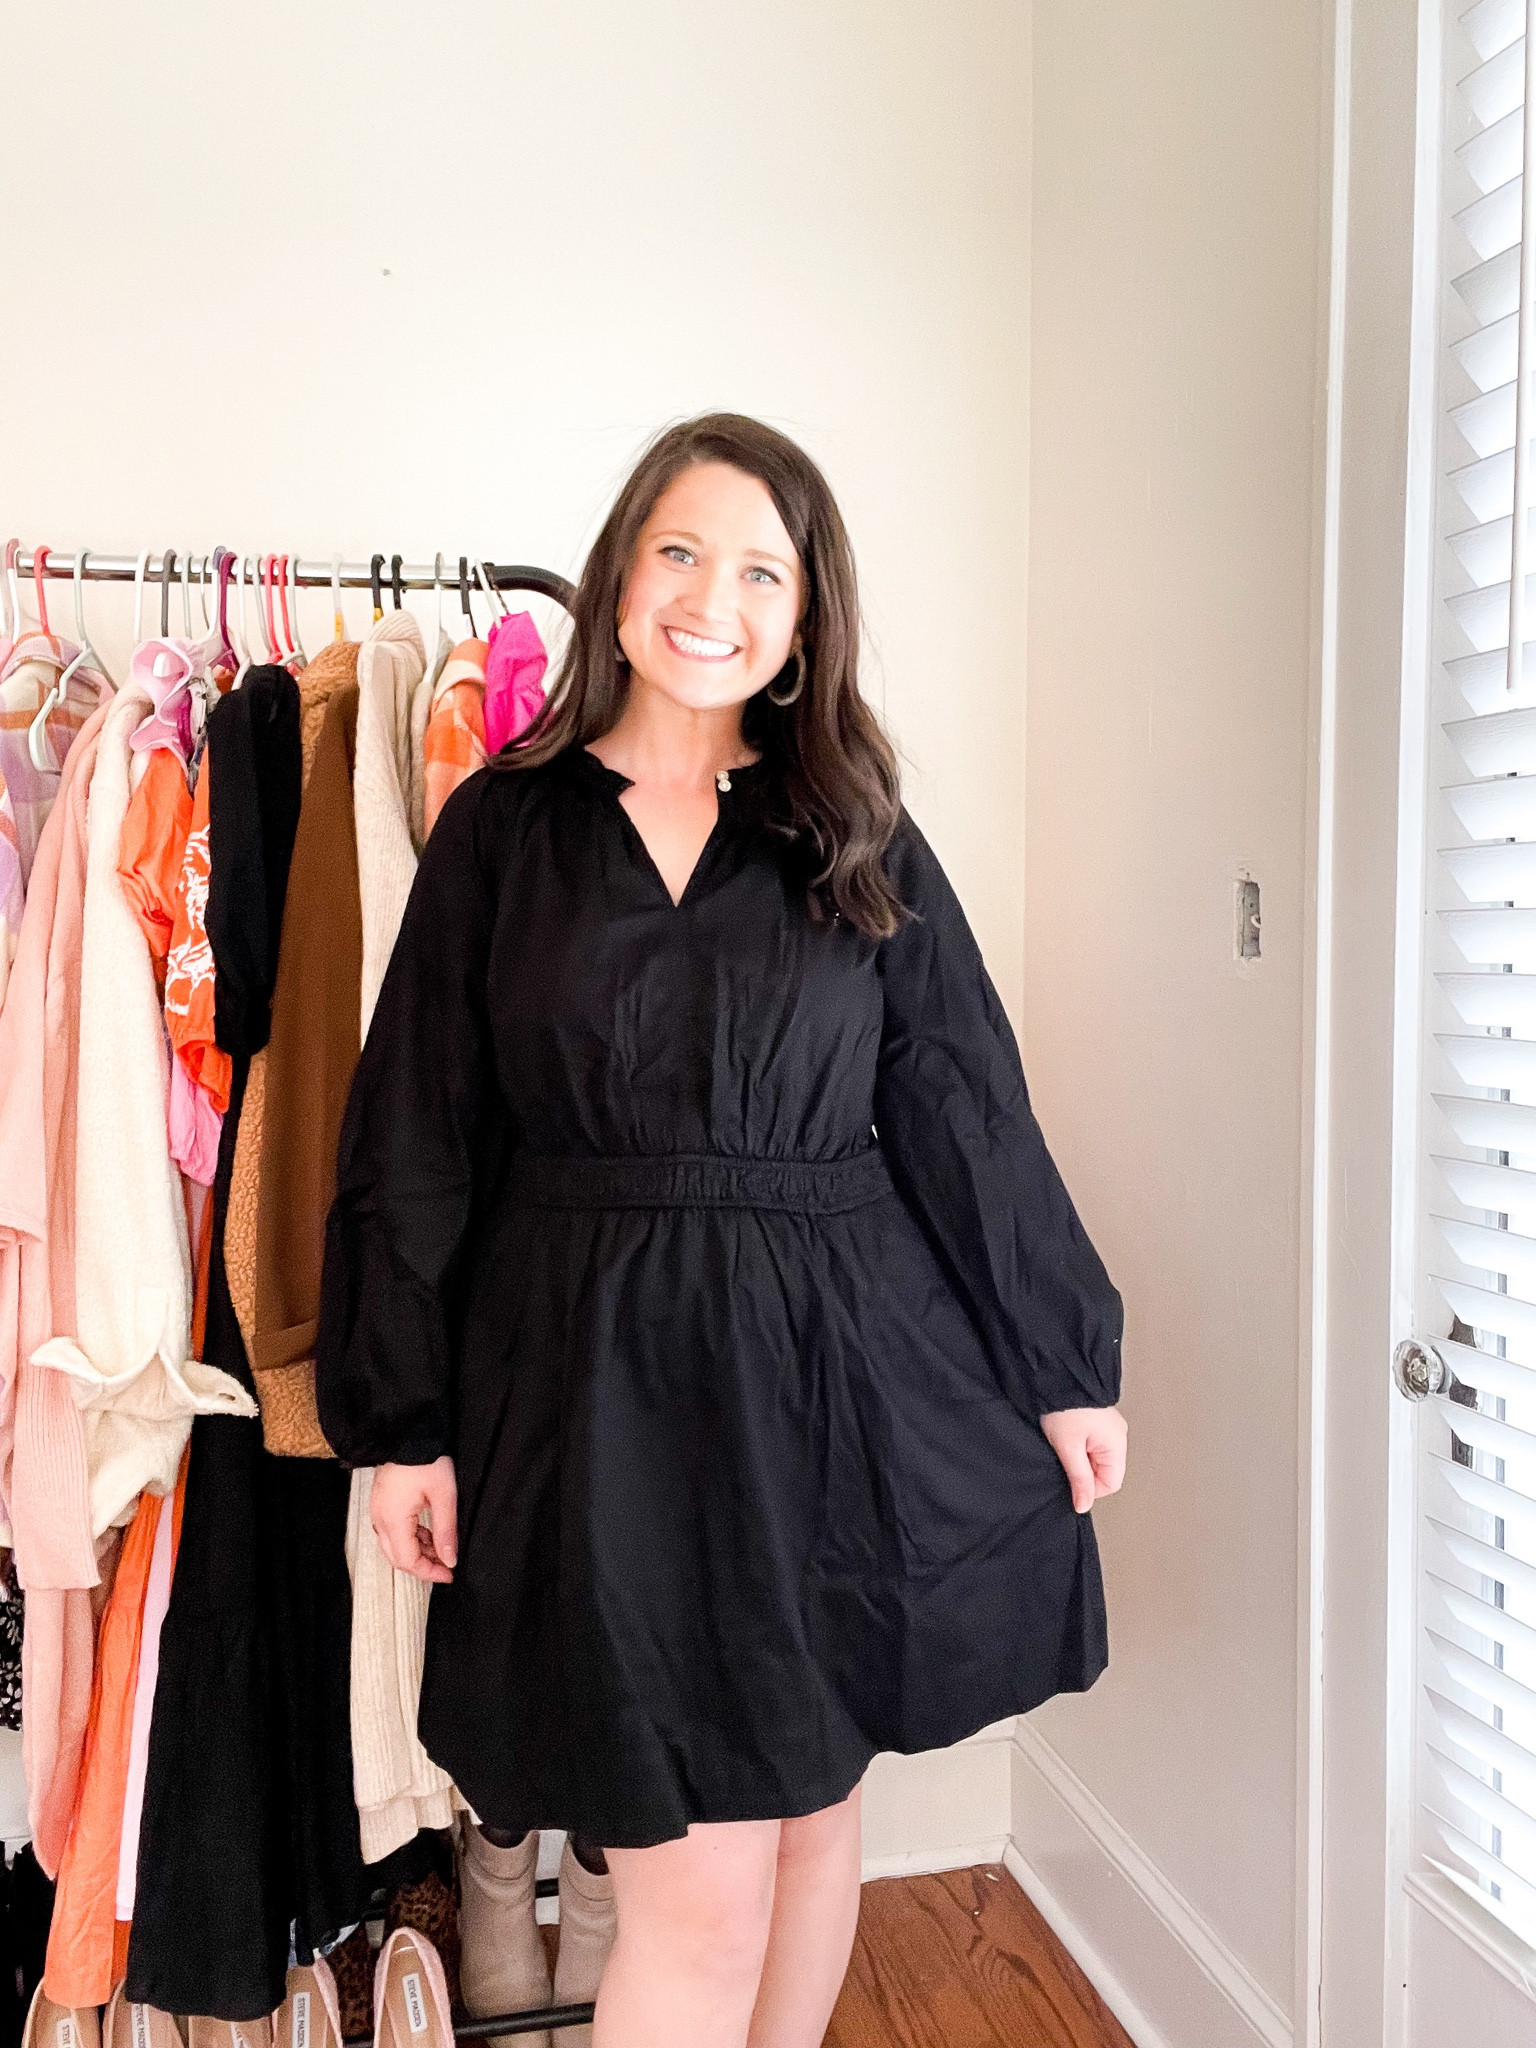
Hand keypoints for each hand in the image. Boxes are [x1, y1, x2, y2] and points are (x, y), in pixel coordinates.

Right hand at [370, 1457, 458, 1582]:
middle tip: (445, 1564)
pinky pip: (391, 1531)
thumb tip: (449, 1558)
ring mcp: (378, 1510)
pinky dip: (409, 1538)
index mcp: (393, 1519)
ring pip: (393, 1546)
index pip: (408, 1561)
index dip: (429, 1572)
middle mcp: (380, 1518)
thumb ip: (446, 1530)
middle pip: (397, 1557)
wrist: (407, 1432)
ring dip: (416, 1551)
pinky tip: (427, 1532)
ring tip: (440, 1546)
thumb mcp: (443, 1495)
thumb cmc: (424, 1458)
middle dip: (422, 1565)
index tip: (448, 1573)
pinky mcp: (381, 1503)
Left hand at [1039, 1406, 1126, 1513]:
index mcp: (1116, 1443)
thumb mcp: (1069, 1448)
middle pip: (1104, 1471)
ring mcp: (1107, 1428)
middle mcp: (1117, 1435)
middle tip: (1064, 1459)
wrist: (1056, 1375)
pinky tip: (1065, 1438)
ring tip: (1063, 1445)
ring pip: (1095, 1459)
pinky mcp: (1096, 1422)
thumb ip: (1079, 1479)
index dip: (1089, 1488)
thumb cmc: (1064, 1406)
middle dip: (1083, 1472)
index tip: (1070, 1481)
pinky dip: (1077, 1447)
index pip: (1111, 1483)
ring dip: (1078, 1459)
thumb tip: (1084, 1504)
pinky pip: (1090, 1445)